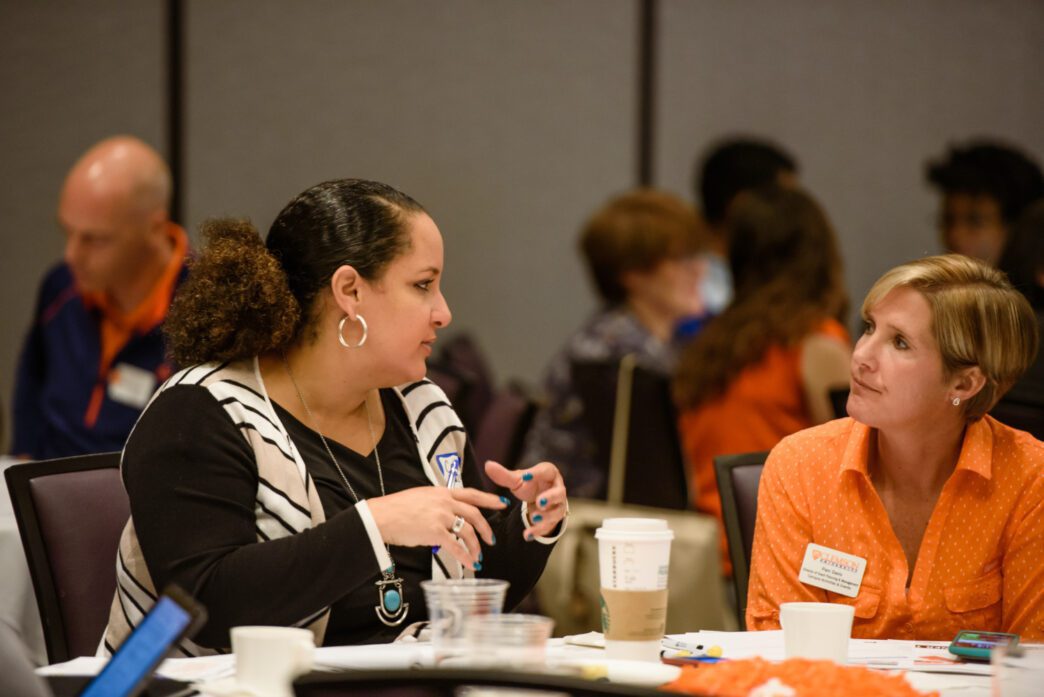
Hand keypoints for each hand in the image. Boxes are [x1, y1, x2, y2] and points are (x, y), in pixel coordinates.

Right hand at [367, 486, 506, 568]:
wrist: (381, 517)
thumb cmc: (397, 509)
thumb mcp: (421, 497)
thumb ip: (437, 502)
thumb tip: (446, 514)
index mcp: (442, 492)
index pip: (472, 493)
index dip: (489, 499)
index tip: (502, 502)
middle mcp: (444, 502)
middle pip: (474, 514)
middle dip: (486, 528)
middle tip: (490, 539)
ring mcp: (440, 516)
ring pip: (467, 531)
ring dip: (475, 546)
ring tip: (478, 556)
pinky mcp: (434, 532)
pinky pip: (456, 546)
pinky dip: (465, 556)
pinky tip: (469, 563)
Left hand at [484, 460, 567, 539]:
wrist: (538, 500)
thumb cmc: (529, 485)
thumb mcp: (516, 480)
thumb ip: (503, 475)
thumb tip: (488, 465)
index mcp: (549, 473)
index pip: (546, 471)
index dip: (537, 474)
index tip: (525, 476)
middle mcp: (557, 489)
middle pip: (559, 493)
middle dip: (550, 498)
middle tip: (539, 502)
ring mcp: (558, 505)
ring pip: (556, 512)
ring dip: (546, 517)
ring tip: (533, 518)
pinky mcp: (554, 519)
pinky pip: (549, 526)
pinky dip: (538, 531)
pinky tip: (527, 535)